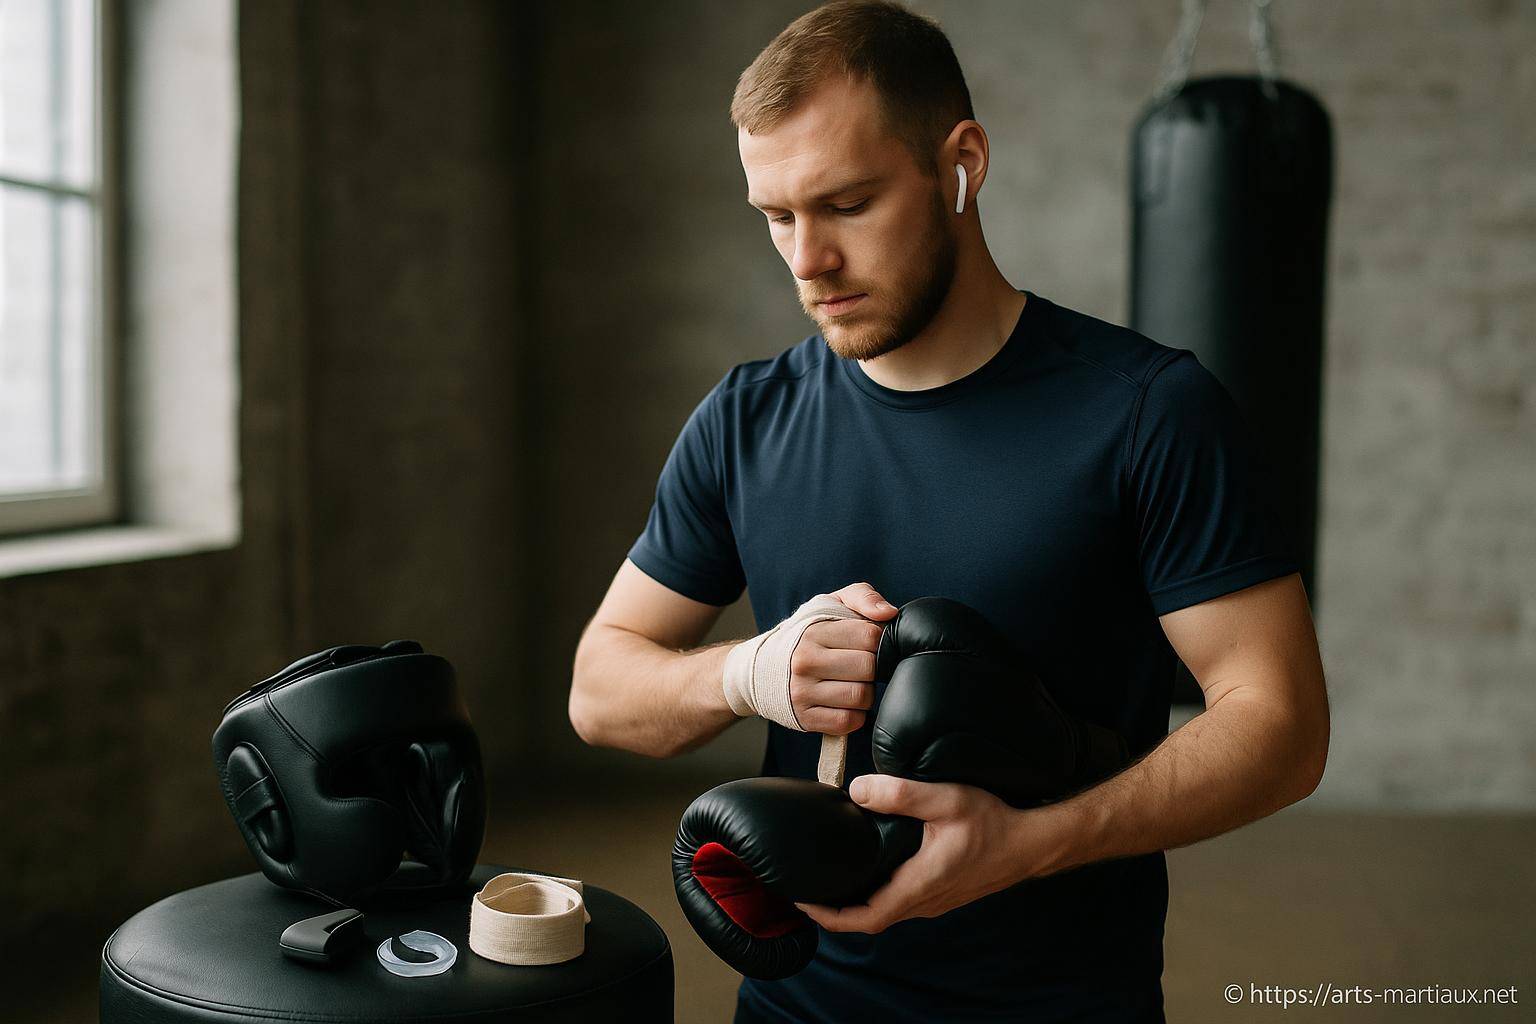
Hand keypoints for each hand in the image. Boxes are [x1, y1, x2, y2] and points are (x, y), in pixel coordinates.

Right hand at [789, 583, 896, 736]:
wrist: (761, 670)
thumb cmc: (806, 635)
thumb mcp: (830, 605)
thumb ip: (863, 597)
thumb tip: (889, 613)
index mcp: (813, 632)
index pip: (869, 636)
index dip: (878, 640)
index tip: (868, 644)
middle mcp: (804, 662)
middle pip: (868, 668)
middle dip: (873, 667)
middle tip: (862, 666)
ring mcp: (802, 692)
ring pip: (861, 696)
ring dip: (866, 693)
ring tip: (853, 683)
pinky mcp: (805, 718)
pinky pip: (848, 721)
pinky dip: (856, 715)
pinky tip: (846, 703)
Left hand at [793, 774, 1063, 933]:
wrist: (1030, 843)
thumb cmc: (993, 823)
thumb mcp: (946, 799)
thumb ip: (902, 794)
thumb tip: (857, 790)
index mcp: (920, 885)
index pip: (865, 918)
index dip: (830, 915)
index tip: (803, 901)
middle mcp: (925, 901)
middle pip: (870, 920)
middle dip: (835, 911)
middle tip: (807, 889)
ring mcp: (934, 901)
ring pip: (886, 913)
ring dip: (855, 905)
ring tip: (830, 881)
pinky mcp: (942, 893)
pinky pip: (900, 904)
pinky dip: (876, 897)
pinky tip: (867, 873)